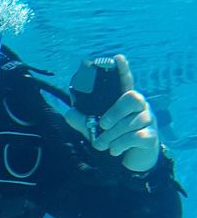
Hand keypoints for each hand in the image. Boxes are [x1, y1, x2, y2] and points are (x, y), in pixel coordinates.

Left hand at [63, 54, 159, 171]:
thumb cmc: (113, 138)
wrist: (131, 160)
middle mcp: (140, 107)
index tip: (118, 58)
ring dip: (112, 136)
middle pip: (132, 98)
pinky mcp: (151, 136)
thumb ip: (81, 120)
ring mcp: (148, 120)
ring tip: (102, 145)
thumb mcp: (95, 129)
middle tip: (102, 126)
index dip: (123, 70)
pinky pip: (136, 137)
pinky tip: (114, 150)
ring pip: (131, 123)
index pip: (126, 82)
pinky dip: (120, 145)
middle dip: (115, 113)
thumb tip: (67, 111)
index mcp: (125, 102)